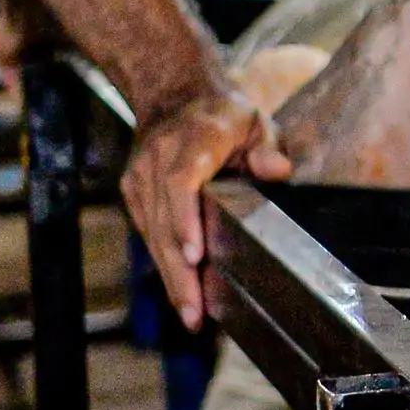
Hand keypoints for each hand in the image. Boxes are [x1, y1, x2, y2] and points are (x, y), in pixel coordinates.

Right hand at [121, 82, 284, 329]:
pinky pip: (147, 232)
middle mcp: (159, 158)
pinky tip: (181, 293)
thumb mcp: (256, 120)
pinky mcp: (133, 191)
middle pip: (164, 220)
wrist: (172, 94)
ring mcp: (140, 176)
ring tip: (190, 314)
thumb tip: (277, 170)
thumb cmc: (223, 115)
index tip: (194, 255)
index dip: (184, 220)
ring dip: (170, 276)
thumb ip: (268, 145)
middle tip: (195, 310)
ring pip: (151, 233)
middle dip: (179, 270)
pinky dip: (163, 262)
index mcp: (194, 139)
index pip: (181, 182)